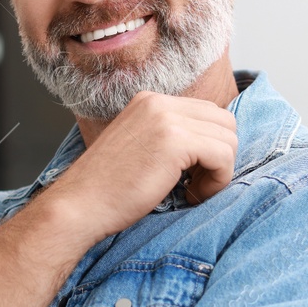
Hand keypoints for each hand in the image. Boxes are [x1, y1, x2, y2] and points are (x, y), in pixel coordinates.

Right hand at [45, 91, 237, 241]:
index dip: (209, 146)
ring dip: (220, 171)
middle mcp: (158, 102)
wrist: (79, 205)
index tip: (191, 174)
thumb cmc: (106, 190)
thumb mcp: (139, 148)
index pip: (206, 113)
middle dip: (220, 156)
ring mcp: (166, 119)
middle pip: (224, 121)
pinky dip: (218, 181)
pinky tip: (192, 196)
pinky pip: (223, 156)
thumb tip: (211, 146)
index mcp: (149, 101)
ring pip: (229, 139)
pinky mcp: (175, 141)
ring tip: (192, 192)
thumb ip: (169, 136)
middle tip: (196, 184)